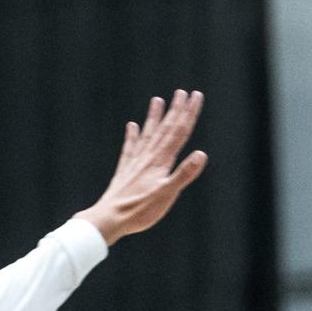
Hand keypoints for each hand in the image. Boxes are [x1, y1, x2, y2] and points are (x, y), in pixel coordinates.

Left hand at [75, 90, 207, 245]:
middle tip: (183, 92)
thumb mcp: (167, 194)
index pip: (178, 133)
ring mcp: (135, 164)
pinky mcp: (125, 172)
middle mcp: (148, 158)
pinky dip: (132, 136)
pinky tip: (132, 126)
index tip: (195, 96)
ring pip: (148, 135)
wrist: (110, 218)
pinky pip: (130, 148)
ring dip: (154, 118)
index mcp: (160, 162)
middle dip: (176, 110)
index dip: (188, 114)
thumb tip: (201, 154)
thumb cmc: (140, 210)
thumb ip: (184, 174)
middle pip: (165, 130)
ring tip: (157, 100)